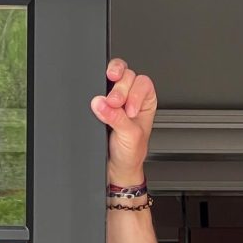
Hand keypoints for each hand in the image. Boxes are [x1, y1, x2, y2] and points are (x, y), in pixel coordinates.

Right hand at [90, 58, 157, 183]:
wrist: (117, 167)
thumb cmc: (130, 153)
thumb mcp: (130, 136)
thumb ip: (118, 118)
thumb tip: (101, 103)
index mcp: (146, 103)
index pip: (143, 84)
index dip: (135, 93)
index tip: (129, 110)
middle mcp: (132, 97)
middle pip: (127, 76)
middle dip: (120, 89)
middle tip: (115, 105)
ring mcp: (115, 97)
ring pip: (113, 75)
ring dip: (110, 85)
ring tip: (108, 101)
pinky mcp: (100, 100)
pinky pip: (98, 85)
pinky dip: (96, 89)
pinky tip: (98, 102)